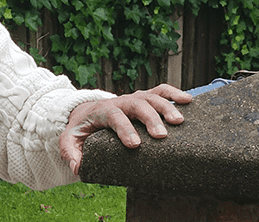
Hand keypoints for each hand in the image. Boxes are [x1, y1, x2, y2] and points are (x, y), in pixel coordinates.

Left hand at [59, 84, 191, 175]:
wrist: (86, 112)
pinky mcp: (144, 98)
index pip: (113, 116)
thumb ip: (70, 152)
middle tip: (161, 136)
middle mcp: (118, 102)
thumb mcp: (70, 139)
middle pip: (135, 104)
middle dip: (149, 118)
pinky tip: (188, 101)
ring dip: (166, 106)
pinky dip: (174, 93)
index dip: (124, 129)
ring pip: (150, 96)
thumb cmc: (81, 129)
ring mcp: (132, 99)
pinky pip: (160, 91)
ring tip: (179, 121)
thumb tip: (78, 167)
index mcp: (101, 112)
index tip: (134, 145)